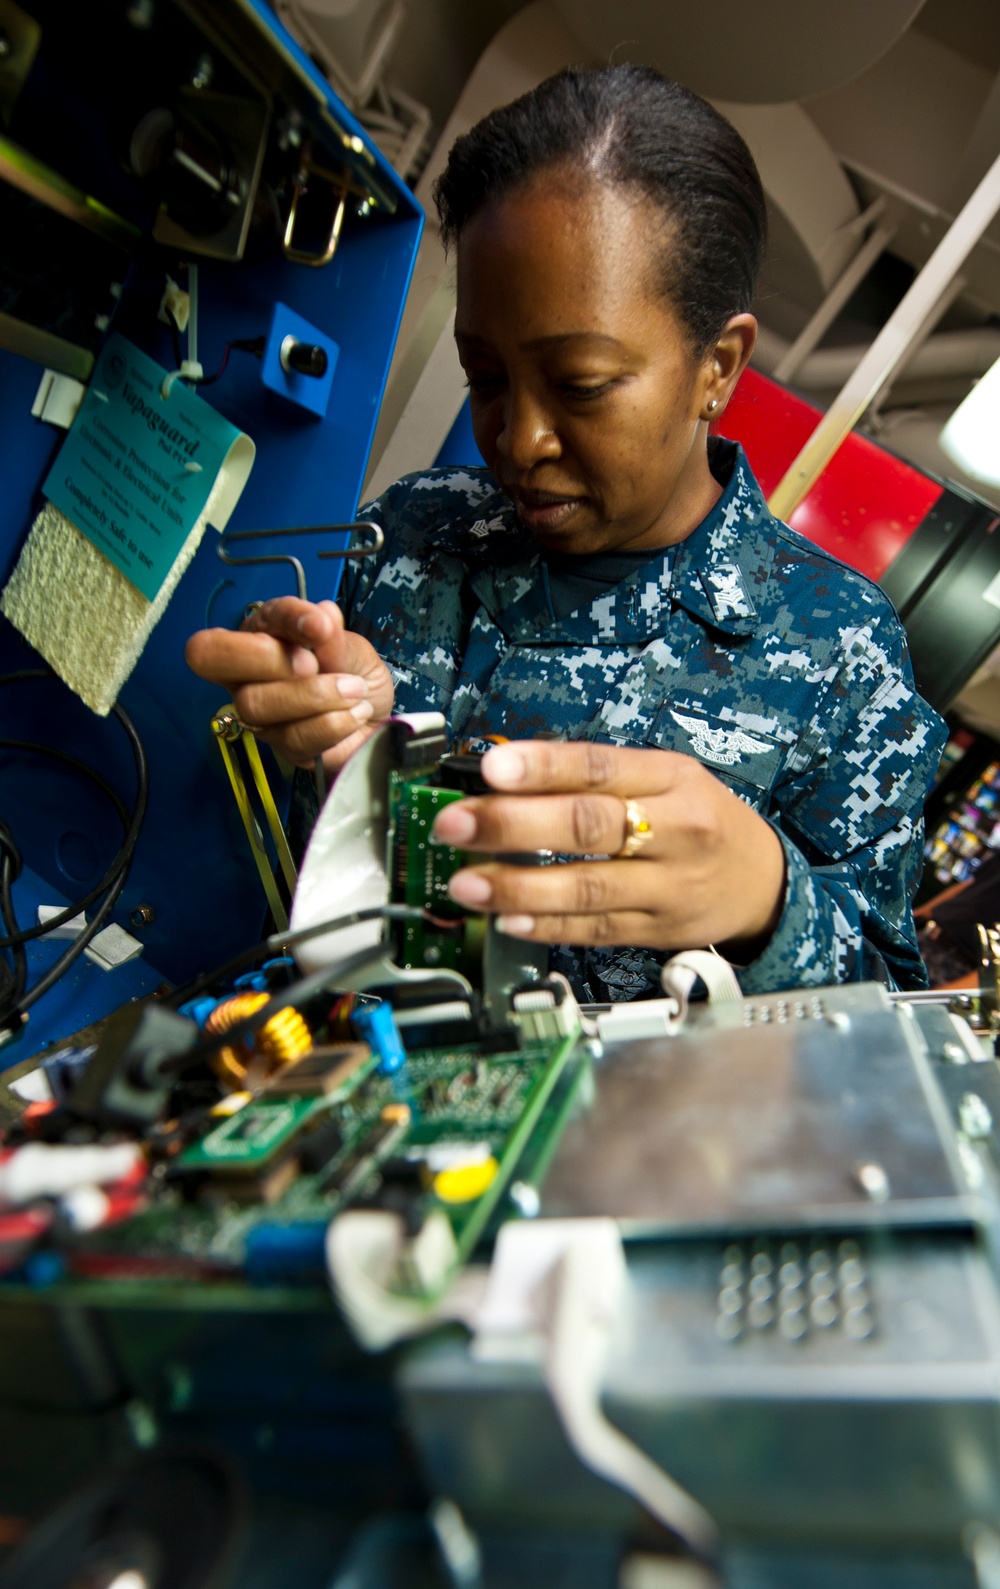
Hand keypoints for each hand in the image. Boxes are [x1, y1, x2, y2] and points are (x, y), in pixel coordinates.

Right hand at [185, 597, 393, 773]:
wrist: (378, 715)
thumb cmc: (354, 672)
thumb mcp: (350, 646)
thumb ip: (332, 636)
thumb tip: (321, 614)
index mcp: (254, 637)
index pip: (231, 622)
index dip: (271, 622)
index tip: (319, 625)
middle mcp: (245, 676)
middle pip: (214, 662)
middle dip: (272, 659)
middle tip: (317, 664)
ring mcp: (259, 716)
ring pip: (255, 704)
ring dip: (314, 695)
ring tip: (354, 689)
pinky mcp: (283, 749)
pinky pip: (294, 738)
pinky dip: (334, 722)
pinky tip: (355, 713)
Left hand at [430, 740, 786, 959]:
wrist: (762, 882)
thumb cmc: (699, 819)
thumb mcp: (665, 777)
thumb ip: (596, 777)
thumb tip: (505, 777)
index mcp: (670, 777)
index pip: (599, 767)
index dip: (543, 768)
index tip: (491, 769)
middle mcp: (673, 829)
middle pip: (588, 825)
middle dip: (513, 825)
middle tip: (456, 825)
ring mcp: (667, 886)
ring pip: (588, 886)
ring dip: (518, 886)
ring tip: (466, 883)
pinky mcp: (658, 930)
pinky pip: (596, 929)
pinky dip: (549, 925)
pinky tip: (508, 920)